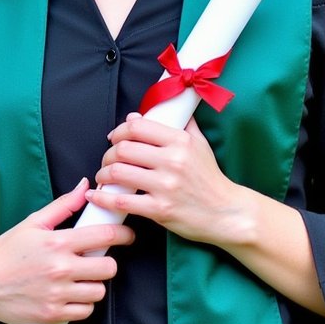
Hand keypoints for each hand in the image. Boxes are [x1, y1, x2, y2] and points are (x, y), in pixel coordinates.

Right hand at [0, 178, 134, 323]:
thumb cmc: (7, 250)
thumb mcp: (34, 222)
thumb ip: (63, 205)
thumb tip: (85, 186)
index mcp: (58, 242)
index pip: (104, 236)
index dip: (123, 234)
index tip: (127, 234)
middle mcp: (60, 269)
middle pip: (108, 268)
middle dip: (108, 262)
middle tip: (98, 259)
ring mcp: (56, 294)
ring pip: (99, 292)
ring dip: (96, 284)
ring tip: (84, 277)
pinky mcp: (51, 314)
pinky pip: (84, 312)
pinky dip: (83, 304)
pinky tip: (74, 294)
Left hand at [89, 114, 248, 246]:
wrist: (227, 212)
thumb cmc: (212, 178)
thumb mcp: (201, 145)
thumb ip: (181, 124)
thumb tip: (154, 111)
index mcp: (180, 141)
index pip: (137, 127)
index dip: (119, 131)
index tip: (114, 138)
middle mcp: (172, 160)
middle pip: (123, 148)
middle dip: (108, 153)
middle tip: (107, 160)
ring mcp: (165, 185)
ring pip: (119, 172)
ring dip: (104, 174)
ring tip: (103, 177)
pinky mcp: (161, 210)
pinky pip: (124, 201)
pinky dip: (105, 199)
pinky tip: (97, 196)